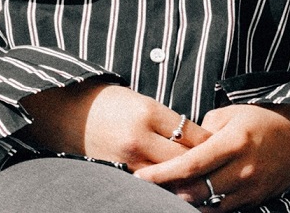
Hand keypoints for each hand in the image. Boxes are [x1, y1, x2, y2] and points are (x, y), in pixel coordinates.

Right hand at [21, 81, 205, 168]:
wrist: (68, 114)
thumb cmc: (110, 104)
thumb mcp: (143, 102)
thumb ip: (169, 121)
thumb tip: (199, 139)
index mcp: (148, 113)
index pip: (191, 133)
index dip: (210, 142)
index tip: (221, 146)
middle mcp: (138, 139)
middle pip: (182, 158)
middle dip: (200, 163)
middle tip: (217, 167)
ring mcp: (125, 160)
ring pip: (165, 177)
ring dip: (182, 179)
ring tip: (199, 181)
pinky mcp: (116, 174)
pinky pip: (146, 184)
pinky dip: (160, 186)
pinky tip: (171, 187)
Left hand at [133, 102, 289, 207]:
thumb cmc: (266, 122)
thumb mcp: (235, 114)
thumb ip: (205, 129)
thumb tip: (183, 145)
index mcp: (234, 142)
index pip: (191, 164)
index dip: (162, 174)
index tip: (140, 177)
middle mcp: (242, 169)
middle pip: (195, 191)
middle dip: (167, 192)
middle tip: (145, 189)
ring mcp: (249, 189)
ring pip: (206, 206)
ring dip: (183, 202)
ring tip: (164, 196)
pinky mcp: (254, 201)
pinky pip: (221, 211)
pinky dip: (203, 208)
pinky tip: (189, 201)